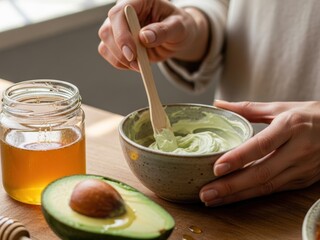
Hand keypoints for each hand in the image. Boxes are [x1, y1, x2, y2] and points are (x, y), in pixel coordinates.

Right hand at [98, 0, 208, 70]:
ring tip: (140, 65)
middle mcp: (124, 13)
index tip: (132, 53)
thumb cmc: (180, 27)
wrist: (178, 38)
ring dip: (120, 59)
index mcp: (139, 1)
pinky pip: (109, 54)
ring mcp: (119, 28)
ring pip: (105, 44)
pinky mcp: (118, 42)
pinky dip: (120, 63)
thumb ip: (163, 31)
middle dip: (120, 51)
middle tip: (137, 64)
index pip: (118, 14)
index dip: (121, 34)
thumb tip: (144, 36)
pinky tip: (135, 64)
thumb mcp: (179, 27)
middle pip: (107, 30)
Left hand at [200, 100, 319, 205]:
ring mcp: (302, 168)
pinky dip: (252, 195)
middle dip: (232, 186)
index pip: (261, 145)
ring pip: (267, 186)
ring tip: (213, 199)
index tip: (217, 167)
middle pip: (262, 172)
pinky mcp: (303, 180)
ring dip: (238, 195)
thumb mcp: (281, 107)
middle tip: (206, 192)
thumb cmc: (311, 115)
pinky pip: (274, 190)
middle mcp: (298, 150)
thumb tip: (219, 104)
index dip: (239, 157)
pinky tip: (233, 198)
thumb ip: (248, 108)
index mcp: (291, 126)